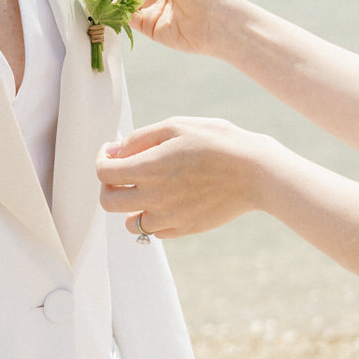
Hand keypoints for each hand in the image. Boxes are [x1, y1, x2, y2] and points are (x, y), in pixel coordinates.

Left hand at [97, 117, 270, 236]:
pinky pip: (154, 231)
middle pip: (108, 202)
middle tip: (123, 174)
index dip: (102, 159)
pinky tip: (167, 200)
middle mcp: (153, 196)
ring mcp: (168, 217)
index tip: (112, 152)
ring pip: (129, 223)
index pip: (103, 173)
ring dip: (130, 206)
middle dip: (109, 186)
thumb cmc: (217, 142)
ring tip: (146, 189)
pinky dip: (152, 218)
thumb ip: (140, 139)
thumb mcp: (176, 126)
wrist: (255, 172)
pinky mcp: (184, 229)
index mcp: (148, 168)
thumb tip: (115, 151)